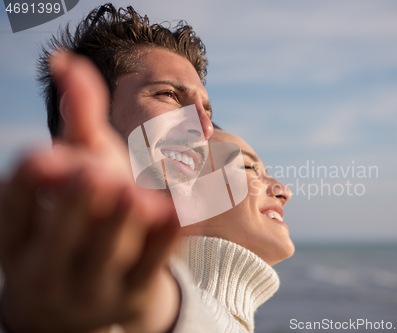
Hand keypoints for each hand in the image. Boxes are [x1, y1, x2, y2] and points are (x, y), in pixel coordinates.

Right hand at [0, 51, 179, 332]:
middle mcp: (48, 269)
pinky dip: (169, 233)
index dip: (35, 176)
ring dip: (126, 218)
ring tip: (135, 197)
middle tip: (96, 178)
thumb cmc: (83, 216)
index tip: (46, 157)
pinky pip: (155, 259)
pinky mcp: (135, 292)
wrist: (95, 296)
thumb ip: (78, 119)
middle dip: (82, 198)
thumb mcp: (78, 170)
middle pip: (68, 223)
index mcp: (18, 239)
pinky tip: (183, 209)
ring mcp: (94, 288)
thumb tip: (65, 59)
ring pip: (112, 244)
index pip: (20, 196)